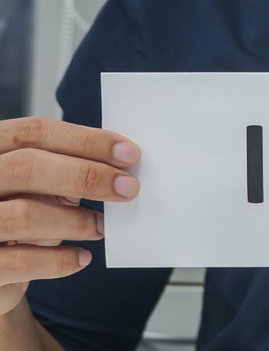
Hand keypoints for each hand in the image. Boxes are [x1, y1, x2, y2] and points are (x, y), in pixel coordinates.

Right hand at [0, 117, 139, 316]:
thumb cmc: (14, 216)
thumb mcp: (34, 186)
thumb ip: (65, 170)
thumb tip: (119, 168)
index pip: (34, 133)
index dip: (86, 141)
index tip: (129, 153)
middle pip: (27, 165)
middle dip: (87, 175)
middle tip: (128, 188)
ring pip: (24, 214)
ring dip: (75, 222)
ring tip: (100, 227)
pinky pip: (20, 261)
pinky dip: (59, 260)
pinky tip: (81, 258)